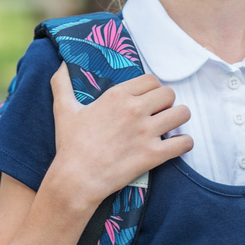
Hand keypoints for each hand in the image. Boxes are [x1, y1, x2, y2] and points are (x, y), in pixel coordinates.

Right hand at [48, 63, 191, 206]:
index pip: (151, 80)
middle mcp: (135, 109)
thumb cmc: (70, 145)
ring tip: (171, 127)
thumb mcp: (64, 110)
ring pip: (182, 113)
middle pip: (169, 94)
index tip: (147, 100)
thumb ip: (62, 84)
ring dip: (179, 119)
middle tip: (158, 114)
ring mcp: (146, 132)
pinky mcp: (153, 154)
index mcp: (117, 95)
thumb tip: (60, 65)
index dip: (152, 89)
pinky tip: (175, 145)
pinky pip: (184, 142)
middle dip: (166, 103)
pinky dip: (184, 143)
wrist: (76, 179)